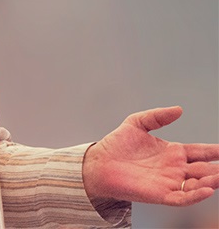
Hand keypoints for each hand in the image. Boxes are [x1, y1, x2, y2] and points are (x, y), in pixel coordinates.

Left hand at [83, 106, 218, 206]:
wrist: (99, 162)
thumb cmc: (116, 144)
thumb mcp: (137, 122)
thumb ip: (158, 116)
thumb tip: (179, 109)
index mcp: (172, 152)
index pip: (200, 152)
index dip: (214, 151)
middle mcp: (174, 168)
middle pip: (204, 169)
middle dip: (218, 169)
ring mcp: (169, 182)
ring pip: (197, 184)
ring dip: (211, 181)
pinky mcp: (161, 194)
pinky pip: (183, 197)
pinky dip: (196, 195)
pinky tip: (206, 189)